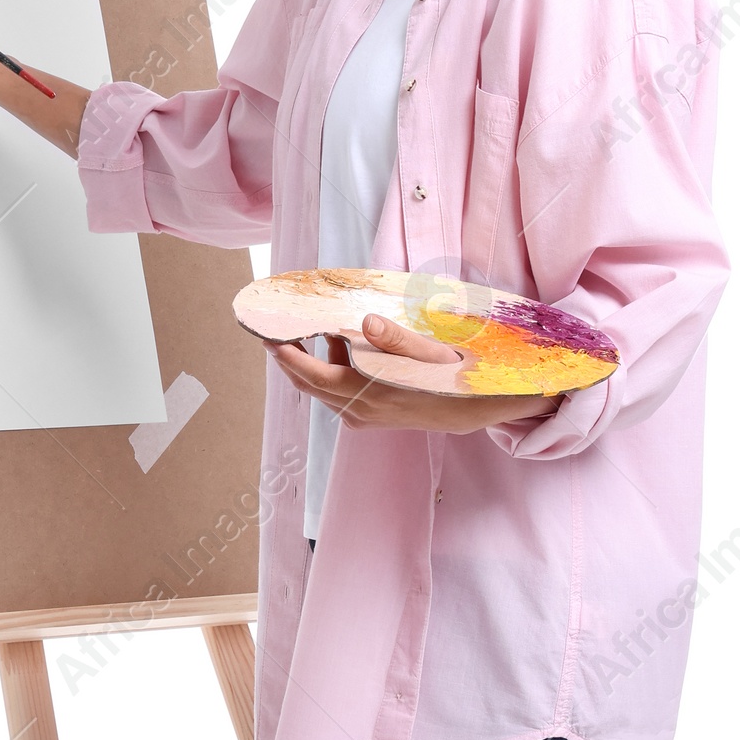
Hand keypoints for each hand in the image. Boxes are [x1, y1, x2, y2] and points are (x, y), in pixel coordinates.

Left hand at [270, 311, 550, 431]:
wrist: (472, 410)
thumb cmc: (452, 375)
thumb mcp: (429, 352)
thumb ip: (395, 338)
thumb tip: (364, 321)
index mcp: (370, 393)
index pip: (314, 375)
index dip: (287, 356)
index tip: (267, 334)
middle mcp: (360, 410)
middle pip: (309, 384)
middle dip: (288, 357)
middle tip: (273, 328)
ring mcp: (362, 416)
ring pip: (321, 388)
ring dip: (309, 362)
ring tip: (306, 329)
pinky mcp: (368, 417)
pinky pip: (336, 392)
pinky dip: (329, 370)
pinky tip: (340, 346)